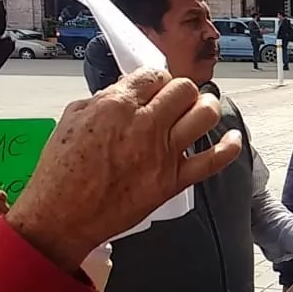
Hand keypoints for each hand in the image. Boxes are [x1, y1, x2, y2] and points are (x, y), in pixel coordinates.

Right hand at [6, 69, 243, 270]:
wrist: (62, 217)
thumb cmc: (60, 171)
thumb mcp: (73, 118)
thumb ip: (104, 99)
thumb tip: (128, 91)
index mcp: (117, 105)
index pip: (155, 75)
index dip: (157, 80)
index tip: (155, 88)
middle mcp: (146, 125)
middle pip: (185, 89)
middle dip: (182, 91)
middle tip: (174, 102)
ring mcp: (163, 153)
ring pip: (205, 114)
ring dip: (206, 108)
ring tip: (199, 112)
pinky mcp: (173, 181)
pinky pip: (214, 160)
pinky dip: (229, 147)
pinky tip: (232, 138)